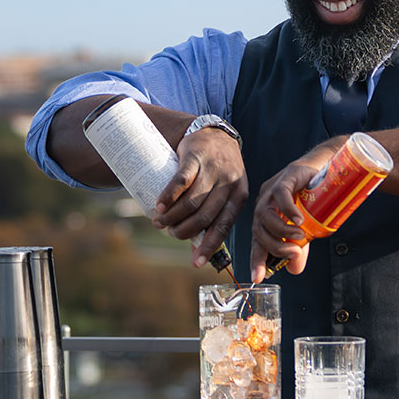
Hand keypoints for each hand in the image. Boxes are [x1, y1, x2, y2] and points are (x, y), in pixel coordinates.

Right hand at [152, 128, 247, 267]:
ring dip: (173, 217)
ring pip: (192, 201)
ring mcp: (212, 169)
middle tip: (170, 233)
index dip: (209, 246)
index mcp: (239, 196)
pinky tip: (159, 206)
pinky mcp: (196, 157)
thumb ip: (213, 222)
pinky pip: (181, 181)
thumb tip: (196, 258)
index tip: (196, 264)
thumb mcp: (225, 195)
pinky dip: (168, 197)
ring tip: (160, 222)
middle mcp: (229, 183)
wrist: (215, 134)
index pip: (224, 226)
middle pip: (205, 216)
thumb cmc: (219, 173)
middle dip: (184, 231)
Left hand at [249, 139, 342, 281]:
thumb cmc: (314, 196)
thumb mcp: (307, 228)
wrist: (327, 167)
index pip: (257, 240)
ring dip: (281, 231)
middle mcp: (265, 204)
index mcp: (267, 217)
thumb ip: (299, 248)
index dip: (256, 259)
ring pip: (265, 214)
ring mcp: (273, 189)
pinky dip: (288, 210)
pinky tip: (299, 220)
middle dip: (274, 246)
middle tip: (294, 253)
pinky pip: (280, 195)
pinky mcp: (286, 177)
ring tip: (300, 236)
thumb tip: (294, 270)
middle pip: (258, 229)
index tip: (257, 278)